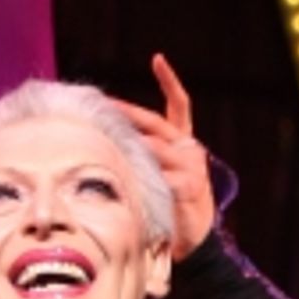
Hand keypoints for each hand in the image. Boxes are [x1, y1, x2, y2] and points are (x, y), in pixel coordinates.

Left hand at [114, 54, 214, 260]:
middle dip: (127, 116)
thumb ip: (143, 158)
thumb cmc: (172, 206)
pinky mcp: (188, 185)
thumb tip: (107, 146)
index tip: (158, 60)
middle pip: (155, 125)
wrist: (195, 238)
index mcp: (185, 141)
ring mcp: (191, 165)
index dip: (170, 82)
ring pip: (155, 149)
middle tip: (102, 107)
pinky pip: (162, 175)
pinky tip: (127, 173)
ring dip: (129, 147)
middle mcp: (190, 148)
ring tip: (103, 140)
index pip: (180, 104)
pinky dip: (143, 175)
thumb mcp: (159, 176)